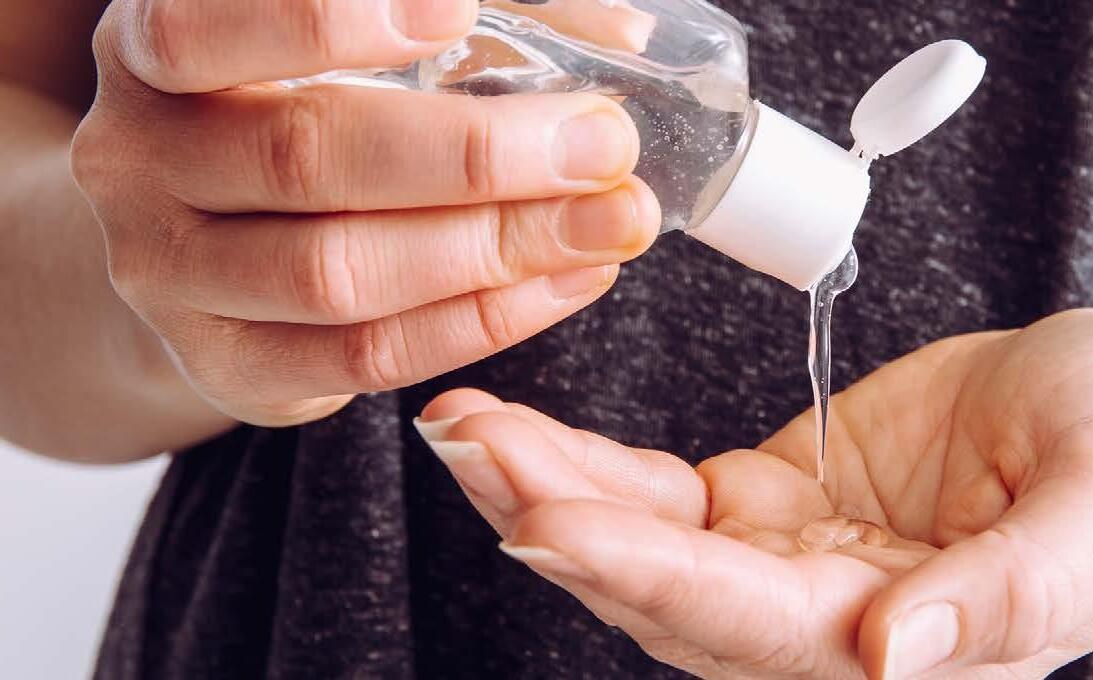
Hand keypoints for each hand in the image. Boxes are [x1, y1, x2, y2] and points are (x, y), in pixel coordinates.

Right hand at [69, 0, 660, 426]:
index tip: (456, 10)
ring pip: (339, 273)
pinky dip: (484, 320)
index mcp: (157, 51)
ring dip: (497, 249)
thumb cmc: (302, 107)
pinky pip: (367, 358)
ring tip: (611, 222)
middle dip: (474, 155)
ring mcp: (171, 275)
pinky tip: (570, 279)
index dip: (324, 19)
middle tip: (603, 143)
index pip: (202, 28)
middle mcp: (139, 159)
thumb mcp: (357, 42)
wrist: (201, 240)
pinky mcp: (228, 367)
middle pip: (307, 156)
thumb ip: (481, 21)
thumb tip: (619, 38)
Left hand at [416, 310, 1092, 677]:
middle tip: (470, 449)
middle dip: (562, 529)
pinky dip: (590, 471)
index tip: (551, 523)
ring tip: (465, 429)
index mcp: (918, 653)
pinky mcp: (772, 512)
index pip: (761, 630)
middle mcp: (836, 633)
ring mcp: (795, 573)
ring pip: (647, 558)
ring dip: (551, 497)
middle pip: (672, 602)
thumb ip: (1016, 592)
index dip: (654, 580)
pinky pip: (661, 502)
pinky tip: (521, 435)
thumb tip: (894, 659)